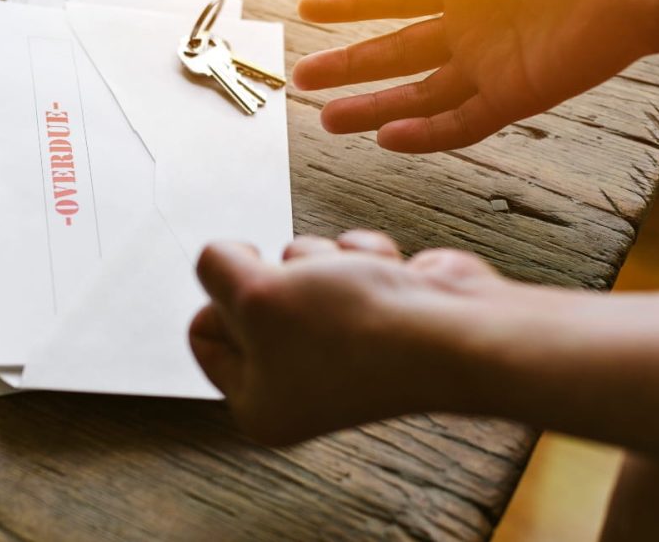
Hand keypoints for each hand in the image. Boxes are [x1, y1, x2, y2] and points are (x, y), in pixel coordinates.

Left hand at [190, 231, 535, 444]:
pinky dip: (363, 256)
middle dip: (279, 274)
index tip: (250, 288)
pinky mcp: (376, 311)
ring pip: (298, 266)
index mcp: (258, 402)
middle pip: (252, 294)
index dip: (219, 296)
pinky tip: (386, 273)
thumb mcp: (253, 294)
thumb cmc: (354, 329)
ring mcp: (339, 347)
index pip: (203, 331)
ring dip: (323, 259)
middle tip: (307, 292)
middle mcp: (297, 382)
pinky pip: (342, 259)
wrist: (455, 332)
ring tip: (351, 281)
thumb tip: (221, 257)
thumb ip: (216, 268)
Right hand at [292, 0, 658, 152]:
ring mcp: (493, 65)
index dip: (349, 4)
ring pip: (419, 96)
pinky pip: (463, 123)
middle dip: (347, 67)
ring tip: (326, 120)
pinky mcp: (519, 96)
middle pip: (395, 54)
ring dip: (372, 109)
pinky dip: (426, 135)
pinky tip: (388, 139)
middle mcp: (473, 28)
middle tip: (301, 80)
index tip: (305, 9)